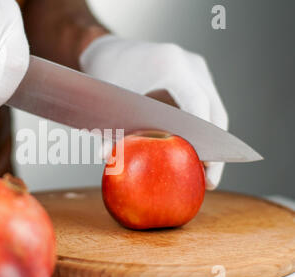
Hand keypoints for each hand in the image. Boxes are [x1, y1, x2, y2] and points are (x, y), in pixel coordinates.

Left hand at [80, 35, 228, 189]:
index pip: (197, 104)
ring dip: (212, 142)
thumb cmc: (105, 76)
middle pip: (214, 111)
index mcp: (170, 65)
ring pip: (215, 109)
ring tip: (206, 173)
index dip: (202, 137)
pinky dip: (204, 130)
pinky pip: (207, 105)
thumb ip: (110, 131)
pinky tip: (197, 153)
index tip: (205, 165)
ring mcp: (196, 67)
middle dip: (214, 149)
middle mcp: (189, 63)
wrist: (108, 51)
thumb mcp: (108, 104)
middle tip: (210, 181)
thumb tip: (107, 160)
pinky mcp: (195, 75)